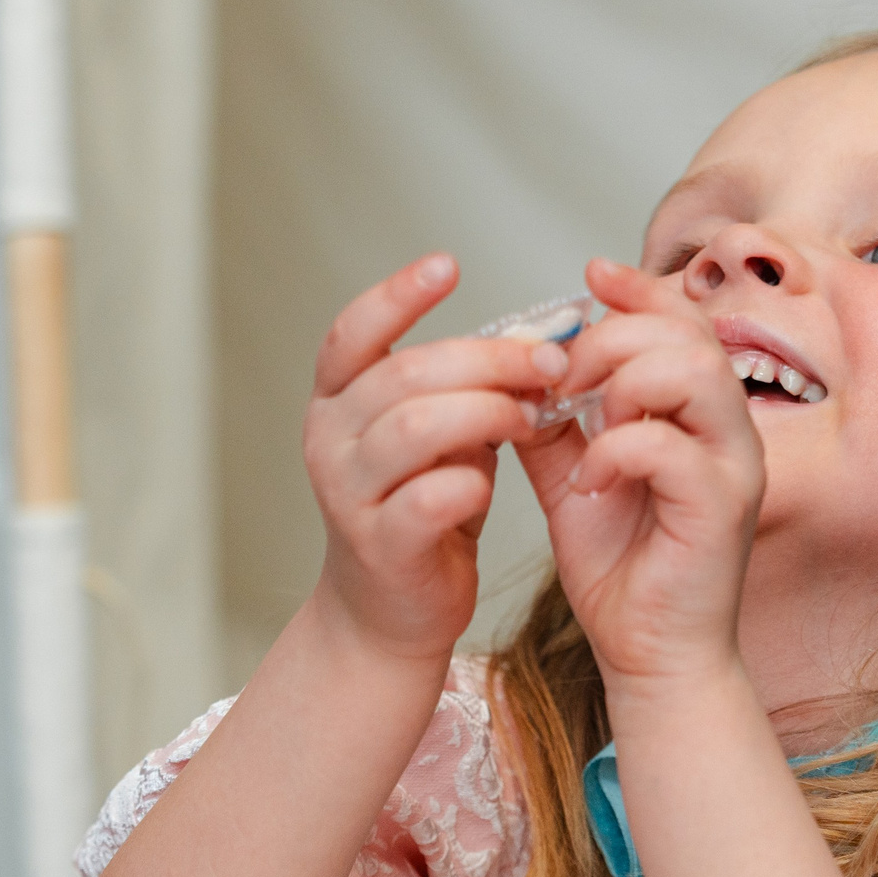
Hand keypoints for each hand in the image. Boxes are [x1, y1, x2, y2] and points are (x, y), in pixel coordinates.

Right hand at [303, 255, 568, 661]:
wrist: (391, 612)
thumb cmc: (422, 507)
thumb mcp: (440, 435)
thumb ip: (470, 387)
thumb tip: (544, 336)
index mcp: (336, 401)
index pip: (351, 333)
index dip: (396, 295)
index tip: (447, 264)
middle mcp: (328, 440)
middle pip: (406, 375)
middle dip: (488, 360)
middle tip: (549, 360)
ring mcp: (347, 495)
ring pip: (417, 427)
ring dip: (488, 412)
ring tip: (531, 418)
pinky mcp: (380, 546)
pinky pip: (429, 498)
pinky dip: (471, 482)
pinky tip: (492, 480)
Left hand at [511, 258, 761, 690]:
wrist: (651, 656)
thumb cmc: (624, 572)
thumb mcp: (576, 479)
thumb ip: (556, 425)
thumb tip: (519, 369)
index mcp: (701, 415)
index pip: (685, 321)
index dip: (639, 289)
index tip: (588, 277)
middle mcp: (729, 432)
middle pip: (687, 333)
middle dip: (612, 339)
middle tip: (558, 381)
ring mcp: (733, 468)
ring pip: (693, 372)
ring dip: (622, 383)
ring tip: (581, 424)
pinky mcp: (720, 509)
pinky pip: (667, 445)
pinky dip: (615, 451)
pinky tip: (588, 483)